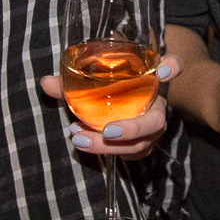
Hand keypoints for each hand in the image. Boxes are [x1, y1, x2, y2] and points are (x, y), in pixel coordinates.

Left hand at [40, 57, 177, 159]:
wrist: (122, 101)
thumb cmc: (112, 83)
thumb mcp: (95, 77)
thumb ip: (73, 80)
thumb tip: (46, 83)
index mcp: (152, 76)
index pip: (173, 66)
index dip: (172, 67)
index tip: (161, 71)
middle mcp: (157, 103)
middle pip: (157, 120)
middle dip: (134, 128)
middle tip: (108, 130)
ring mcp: (152, 127)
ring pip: (141, 143)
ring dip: (111, 147)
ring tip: (80, 139)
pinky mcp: (142, 144)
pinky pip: (130, 153)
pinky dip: (106, 150)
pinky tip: (83, 142)